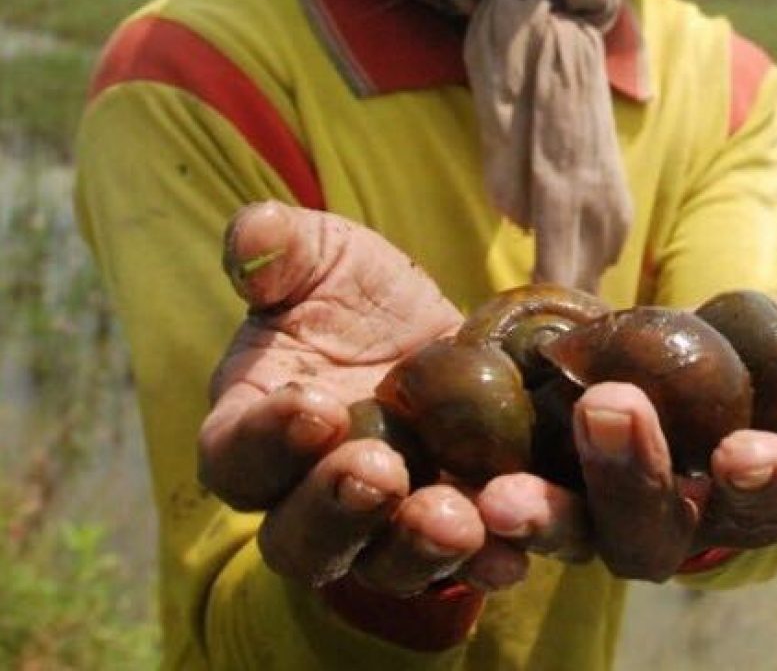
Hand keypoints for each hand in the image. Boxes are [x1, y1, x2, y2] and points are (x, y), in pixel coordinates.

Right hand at [197, 201, 527, 596]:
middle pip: (300, 538)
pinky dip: (488, 556)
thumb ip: (282, 248)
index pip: (237, 455)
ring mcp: (384, 522)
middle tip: (379, 472)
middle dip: (336, 511)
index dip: (267, 439)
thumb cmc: (355, 291)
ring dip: (416, 547)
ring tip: (455, 516)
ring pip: (383, 562)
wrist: (432, 325)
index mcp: (258, 430)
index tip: (317, 404)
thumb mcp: (322, 254)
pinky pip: (464, 561)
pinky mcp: (453, 524)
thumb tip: (251, 239)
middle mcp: (308, 495)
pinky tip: (515, 546)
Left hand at [473, 298, 776, 581]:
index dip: (760, 482)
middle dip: (635, 477)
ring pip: (565, 535)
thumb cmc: (719, 353)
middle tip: (612, 404)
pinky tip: (449, 485)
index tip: (751, 447)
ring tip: (506, 493)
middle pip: (648, 533)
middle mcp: (654, 520)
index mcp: (726, 489)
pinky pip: (493, 513)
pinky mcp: (516, 486)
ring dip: (541, 516)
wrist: (634, 349)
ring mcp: (581, 511)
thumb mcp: (770, 340)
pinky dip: (475, 512)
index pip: (754, 504)